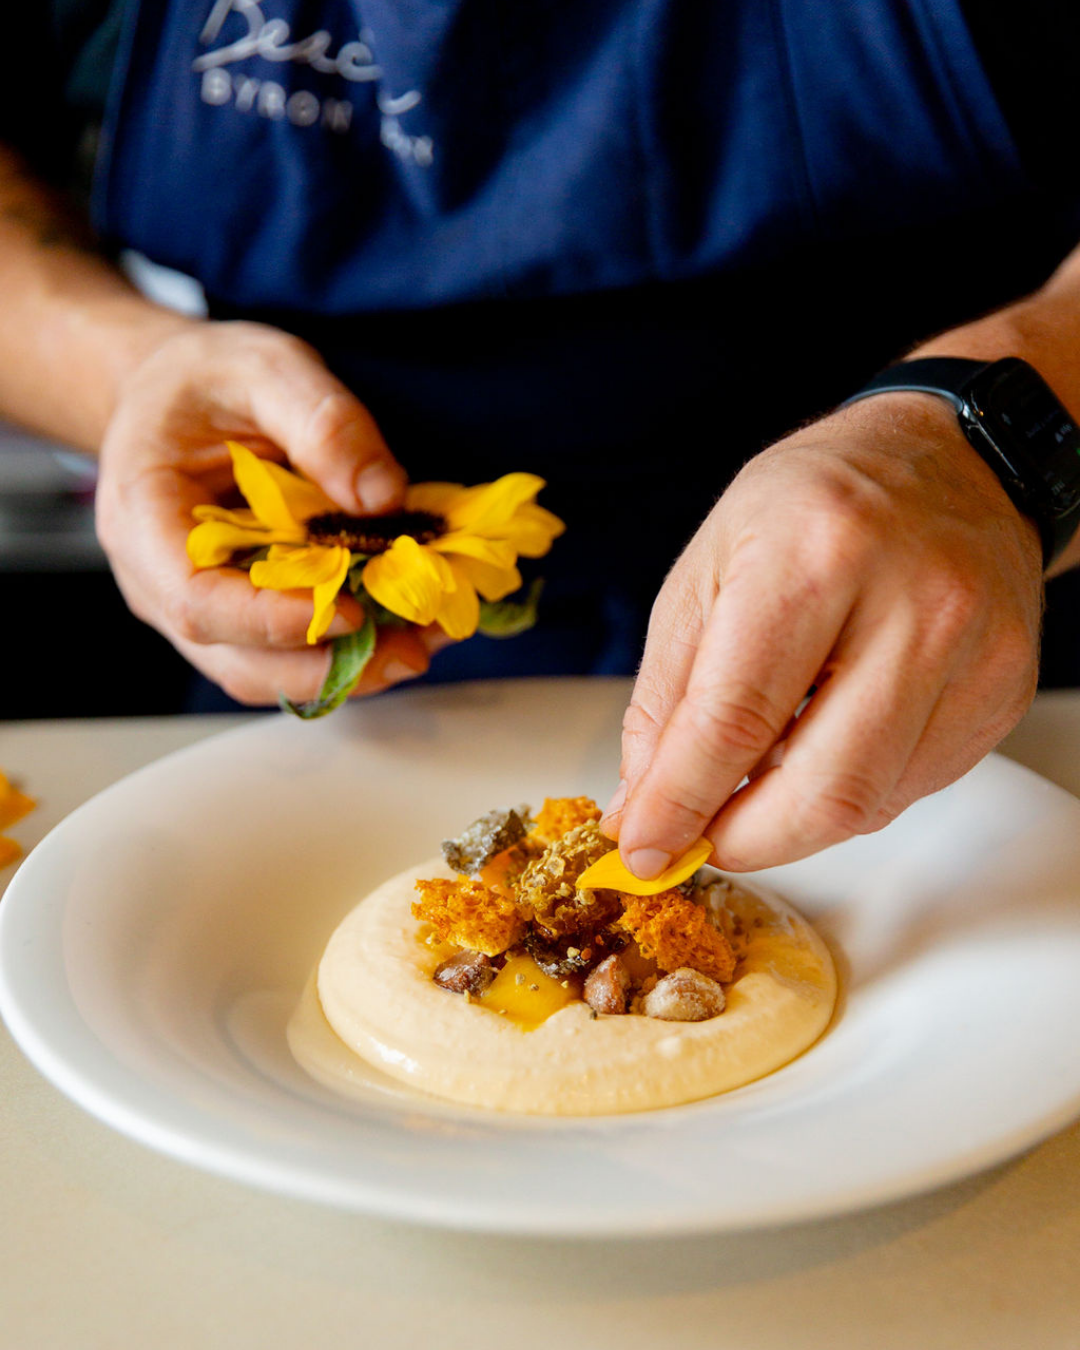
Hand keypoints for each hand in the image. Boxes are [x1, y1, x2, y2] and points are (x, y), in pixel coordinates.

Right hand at [96, 320, 442, 704]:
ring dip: (347, 671)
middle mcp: (160, 582)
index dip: (273, 622)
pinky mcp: (239, 617)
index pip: (197, 600)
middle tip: (413, 649)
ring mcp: (199, 609)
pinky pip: (288, 656)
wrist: (174, 393)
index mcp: (144, 518)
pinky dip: (347, 653)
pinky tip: (407, 629)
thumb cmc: (206, 379)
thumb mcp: (264, 367)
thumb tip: (383, 497)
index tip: (352, 613)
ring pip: (266, 674)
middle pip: (236, 661)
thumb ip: (322, 422)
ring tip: (423, 644)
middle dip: (327, 667)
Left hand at [603, 394, 1043, 872]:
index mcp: (819, 553)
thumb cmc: (816, 503)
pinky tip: (819, 748)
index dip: (679, 802)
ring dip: (788, 821)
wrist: (949, 460)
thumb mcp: (709, 567)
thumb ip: (669, 694)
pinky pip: (909, 787)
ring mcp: (974, 653)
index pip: (736, 718)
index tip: (642, 847)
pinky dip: (845, 793)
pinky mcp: (1004, 692)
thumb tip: (642, 803)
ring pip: (868, 802)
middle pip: (821, 788)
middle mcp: (914, 603)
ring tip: (749, 785)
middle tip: (694, 839)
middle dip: (740, 839)